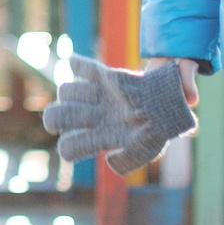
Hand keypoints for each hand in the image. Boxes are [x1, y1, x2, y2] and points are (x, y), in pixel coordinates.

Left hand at [44, 55, 197, 175]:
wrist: (169, 105)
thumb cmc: (155, 131)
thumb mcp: (146, 151)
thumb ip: (128, 162)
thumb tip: (108, 160)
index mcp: (100, 137)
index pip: (70, 147)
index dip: (67, 148)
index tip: (75, 143)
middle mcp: (93, 116)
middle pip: (58, 115)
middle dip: (54, 117)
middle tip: (63, 119)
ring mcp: (96, 96)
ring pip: (67, 91)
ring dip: (69, 92)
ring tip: (88, 95)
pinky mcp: (104, 77)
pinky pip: (82, 67)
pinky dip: (76, 64)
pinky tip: (75, 63)